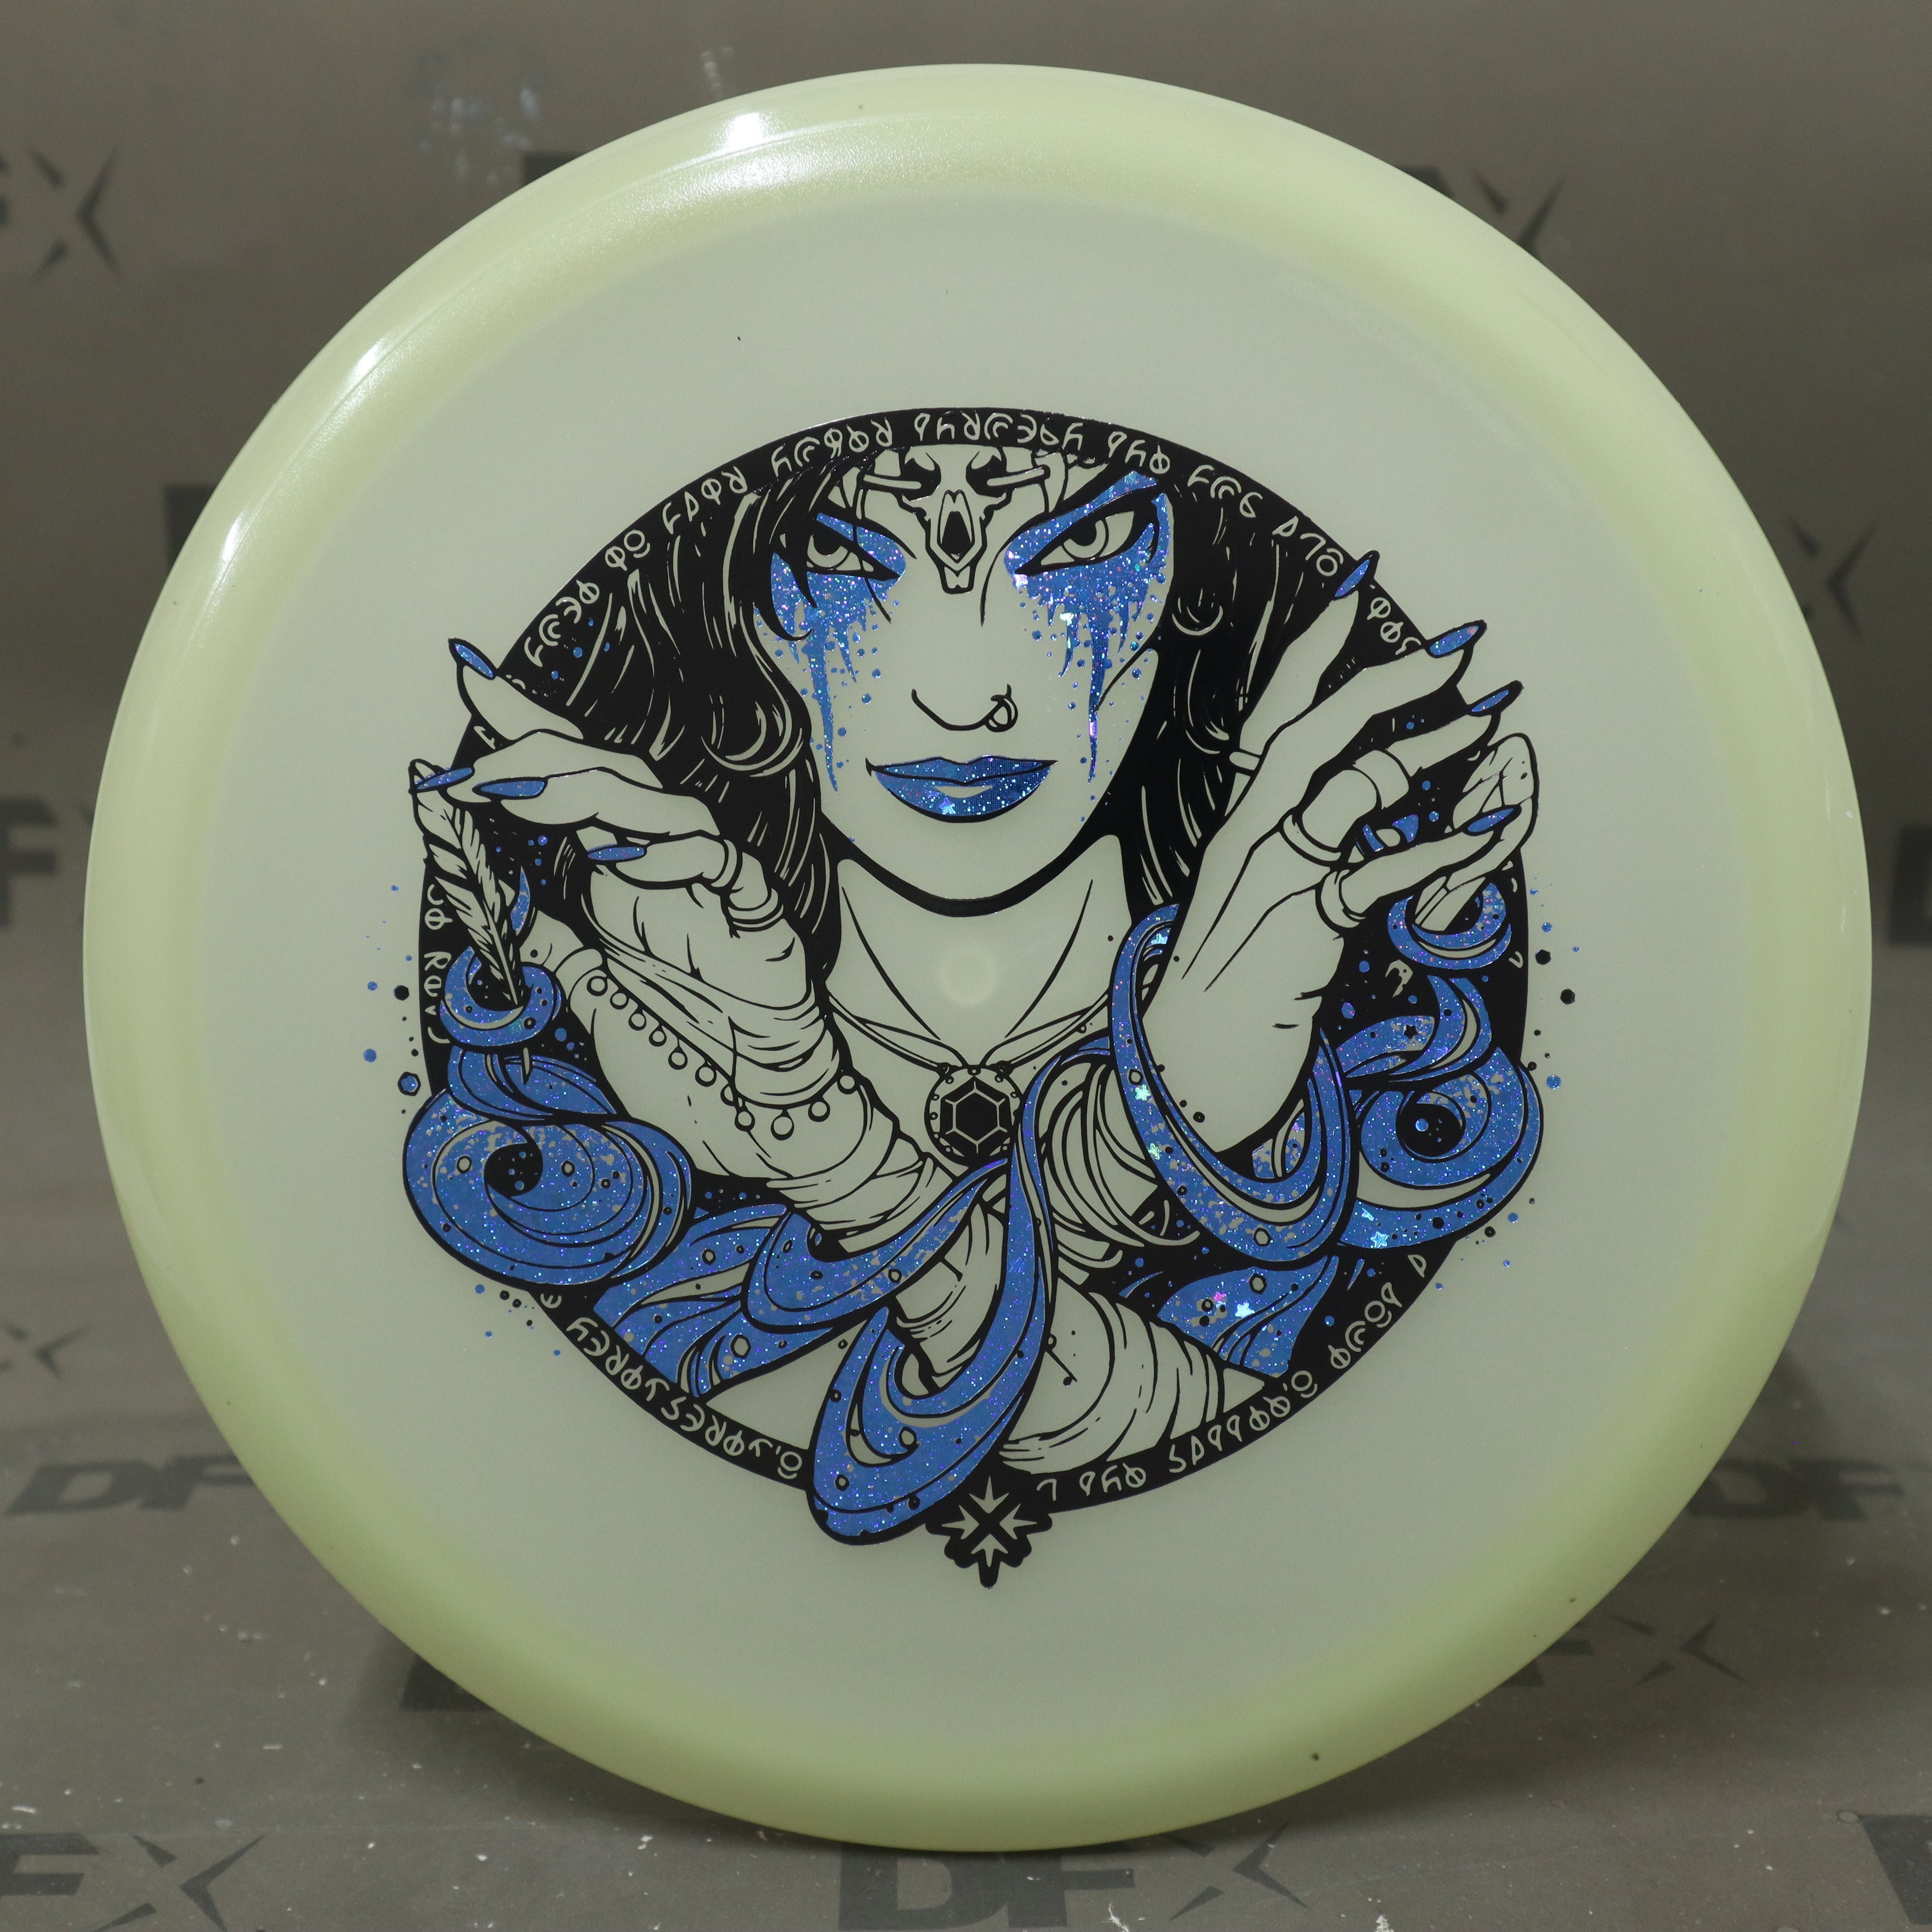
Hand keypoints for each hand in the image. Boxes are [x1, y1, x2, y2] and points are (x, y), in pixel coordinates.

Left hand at [428, 648, 808, 1015]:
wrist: (750, 1099)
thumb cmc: (678, 1039)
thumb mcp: (581, 983)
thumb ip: (539, 938)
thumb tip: (485, 893)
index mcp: (619, 866)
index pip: (572, 777)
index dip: (526, 727)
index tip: (468, 682)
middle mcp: (663, 861)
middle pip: (611, 773)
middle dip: (540, 757)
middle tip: (476, 768)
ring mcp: (712, 882)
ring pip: (664, 805)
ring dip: (593, 795)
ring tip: (527, 800)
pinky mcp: (755, 913)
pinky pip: (721, 864)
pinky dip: (672, 854)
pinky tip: (620, 860)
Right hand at [1142, 578, 1538, 1150]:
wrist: (1188, 1062)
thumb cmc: (1227, 981)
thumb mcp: (1258, 895)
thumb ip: (1300, 841)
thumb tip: (1368, 801)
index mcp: (1237, 820)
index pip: (1273, 713)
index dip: (1315, 647)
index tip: (1359, 585)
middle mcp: (1248, 834)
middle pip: (1312, 730)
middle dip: (1385, 679)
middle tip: (1456, 647)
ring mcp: (1272, 875)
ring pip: (1351, 786)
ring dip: (1428, 750)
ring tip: (1488, 723)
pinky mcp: (1303, 921)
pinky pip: (1377, 871)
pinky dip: (1437, 848)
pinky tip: (1487, 831)